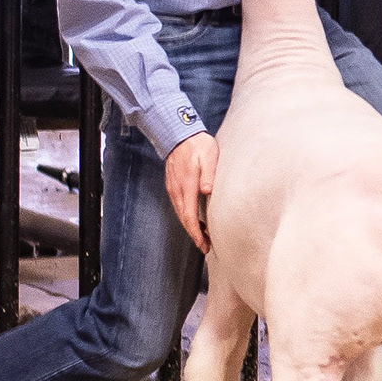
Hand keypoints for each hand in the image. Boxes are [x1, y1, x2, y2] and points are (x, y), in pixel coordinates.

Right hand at [165, 133, 218, 249]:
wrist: (178, 133)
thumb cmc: (197, 144)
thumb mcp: (209, 156)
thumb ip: (208, 174)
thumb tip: (207, 192)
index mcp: (187, 185)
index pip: (189, 216)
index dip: (196, 233)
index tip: (203, 245)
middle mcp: (177, 190)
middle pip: (183, 218)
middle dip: (194, 234)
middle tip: (206, 247)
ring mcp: (173, 188)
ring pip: (180, 213)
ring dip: (190, 226)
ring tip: (203, 237)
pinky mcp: (173, 185)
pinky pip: (179, 205)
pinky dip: (186, 216)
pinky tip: (195, 219)